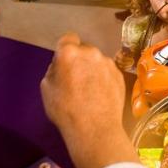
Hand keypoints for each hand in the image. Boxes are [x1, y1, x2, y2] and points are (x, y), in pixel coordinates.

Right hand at [40, 33, 138, 167]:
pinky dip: (105, 79)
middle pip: (84, 50)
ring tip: (90, 91)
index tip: (64, 63)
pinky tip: (101, 95)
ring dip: (93, 69)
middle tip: (76, 79)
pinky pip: (108, 71)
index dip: (65, 49)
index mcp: (69, 53)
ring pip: (97, 61)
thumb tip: (62, 66)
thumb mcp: (46, 88)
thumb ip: (54, 70)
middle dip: (80, 60)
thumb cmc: (65, 109)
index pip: (67, 38)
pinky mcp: (120, 75)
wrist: (95, 129)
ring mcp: (109, 63)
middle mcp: (91, 52)